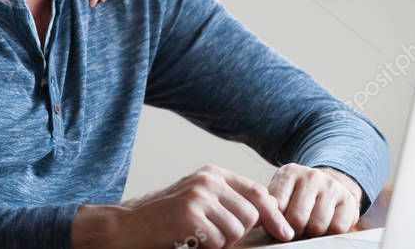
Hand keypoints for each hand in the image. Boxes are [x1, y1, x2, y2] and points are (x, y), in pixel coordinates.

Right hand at [71, 164, 294, 248]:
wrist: (129, 225)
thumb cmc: (165, 218)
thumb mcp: (199, 199)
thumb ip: (228, 200)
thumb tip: (269, 213)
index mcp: (212, 173)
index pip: (257, 191)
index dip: (274, 214)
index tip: (285, 232)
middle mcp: (208, 180)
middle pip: (250, 215)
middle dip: (238, 232)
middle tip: (212, 235)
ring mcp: (199, 196)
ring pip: (236, 230)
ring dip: (221, 241)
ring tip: (198, 236)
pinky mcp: (190, 215)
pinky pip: (218, 241)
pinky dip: (207, 247)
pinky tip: (189, 240)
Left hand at [266, 163, 361, 238]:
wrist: (331, 183)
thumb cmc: (299, 194)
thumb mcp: (281, 192)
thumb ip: (272, 204)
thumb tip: (264, 219)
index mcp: (289, 172)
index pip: (277, 205)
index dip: (275, 221)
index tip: (277, 225)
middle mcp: (311, 175)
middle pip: (296, 218)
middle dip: (293, 231)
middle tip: (294, 229)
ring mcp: (331, 186)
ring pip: (317, 225)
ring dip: (311, 233)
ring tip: (308, 227)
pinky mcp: (348, 200)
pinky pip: (336, 228)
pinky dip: (329, 233)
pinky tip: (325, 225)